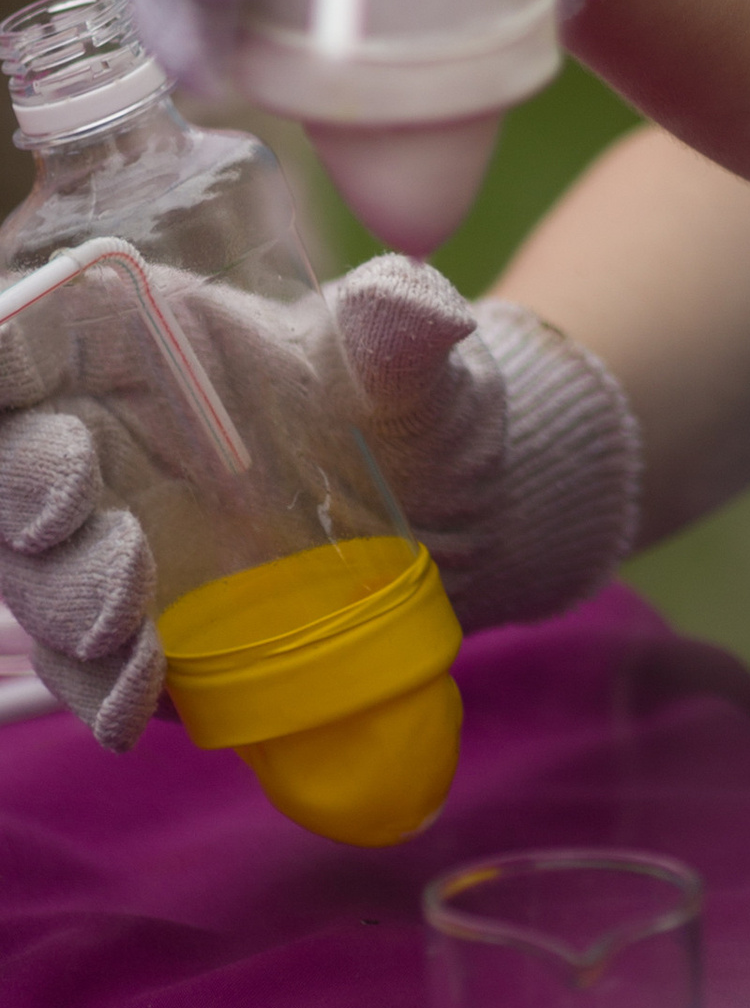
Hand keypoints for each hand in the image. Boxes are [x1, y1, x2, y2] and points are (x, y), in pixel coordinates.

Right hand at [0, 250, 640, 746]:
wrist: (447, 524)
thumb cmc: (407, 410)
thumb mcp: (415, 361)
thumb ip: (402, 325)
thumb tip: (416, 309)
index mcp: (148, 339)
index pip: (38, 327)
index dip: (8, 349)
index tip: (8, 392)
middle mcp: (107, 434)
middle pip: (12, 453)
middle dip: (21, 488)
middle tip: (67, 518)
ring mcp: (110, 536)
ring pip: (32, 566)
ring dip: (61, 598)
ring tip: (124, 623)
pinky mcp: (133, 629)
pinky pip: (84, 663)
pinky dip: (98, 685)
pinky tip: (136, 697)